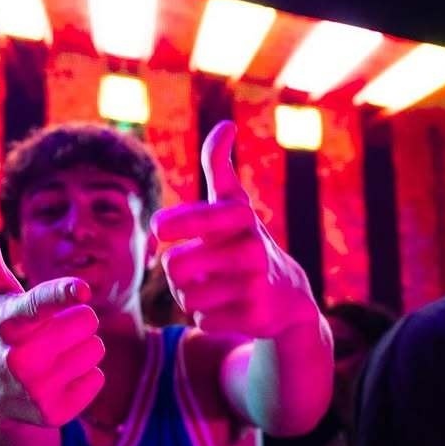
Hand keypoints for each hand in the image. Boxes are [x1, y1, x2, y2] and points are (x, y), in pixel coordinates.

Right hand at [0, 220, 104, 426]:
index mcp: (5, 324)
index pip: (36, 305)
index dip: (61, 293)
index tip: (83, 288)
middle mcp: (17, 360)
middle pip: (84, 320)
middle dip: (77, 319)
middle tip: (54, 330)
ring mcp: (34, 391)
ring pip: (95, 349)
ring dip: (81, 348)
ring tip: (53, 356)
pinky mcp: (53, 414)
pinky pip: (97, 380)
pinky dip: (85, 377)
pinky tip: (59, 380)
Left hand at [151, 121, 317, 337]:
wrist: (286, 296)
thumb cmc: (243, 241)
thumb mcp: (233, 203)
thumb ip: (220, 166)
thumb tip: (226, 124)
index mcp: (240, 216)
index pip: (197, 217)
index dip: (173, 224)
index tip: (158, 229)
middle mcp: (251, 247)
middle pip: (175, 265)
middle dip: (174, 272)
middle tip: (193, 269)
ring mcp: (254, 283)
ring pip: (186, 297)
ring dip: (189, 297)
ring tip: (214, 288)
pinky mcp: (253, 316)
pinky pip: (201, 321)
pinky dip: (206, 318)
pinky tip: (229, 308)